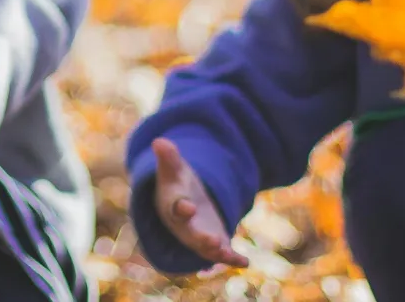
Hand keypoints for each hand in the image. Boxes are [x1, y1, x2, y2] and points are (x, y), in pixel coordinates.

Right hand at [151, 138, 247, 267]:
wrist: (181, 203)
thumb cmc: (176, 183)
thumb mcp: (173, 168)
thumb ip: (168, 157)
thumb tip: (159, 141)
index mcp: (173, 206)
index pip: (176, 208)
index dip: (182, 207)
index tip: (188, 206)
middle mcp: (184, 226)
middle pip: (191, 235)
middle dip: (201, 239)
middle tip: (212, 242)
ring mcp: (199, 237)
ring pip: (206, 249)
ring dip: (216, 252)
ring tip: (227, 253)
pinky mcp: (214, 243)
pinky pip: (223, 254)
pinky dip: (232, 259)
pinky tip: (245, 262)